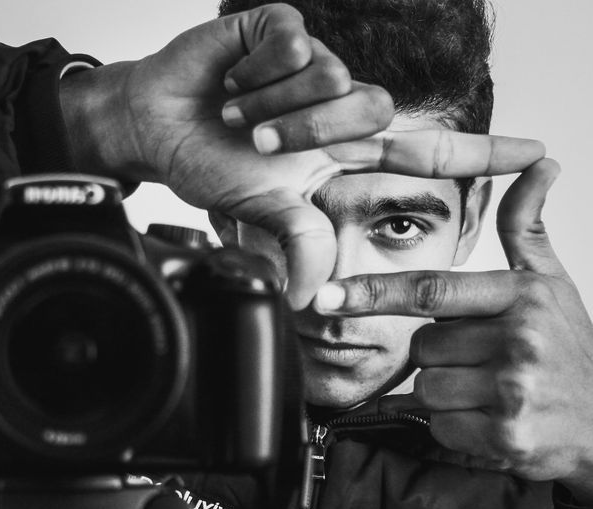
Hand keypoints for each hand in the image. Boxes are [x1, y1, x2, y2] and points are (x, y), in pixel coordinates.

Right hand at [60, 3, 545, 307]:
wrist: (159, 128)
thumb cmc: (212, 166)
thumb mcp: (263, 214)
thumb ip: (303, 244)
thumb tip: (317, 298)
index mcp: (340, 153)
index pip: (425, 152)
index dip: (478, 153)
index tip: (532, 155)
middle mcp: (337, 106)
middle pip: (373, 112)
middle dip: (309, 136)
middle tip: (258, 149)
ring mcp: (312, 64)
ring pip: (332, 79)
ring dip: (274, 111)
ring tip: (236, 117)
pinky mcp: (281, 28)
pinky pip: (292, 44)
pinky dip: (255, 74)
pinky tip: (231, 82)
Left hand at [313, 158, 592, 501]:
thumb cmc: (569, 350)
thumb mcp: (552, 285)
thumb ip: (526, 229)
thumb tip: (538, 166)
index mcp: (519, 296)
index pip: (429, 290)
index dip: (371, 293)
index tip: (324, 295)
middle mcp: (517, 340)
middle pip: (421, 346)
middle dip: (438, 356)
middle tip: (483, 362)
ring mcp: (512, 390)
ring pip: (425, 389)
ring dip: (445, 394)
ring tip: (490, 392)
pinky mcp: (506, 436)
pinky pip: (441, 426)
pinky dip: (455, 427)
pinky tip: (491, 420)